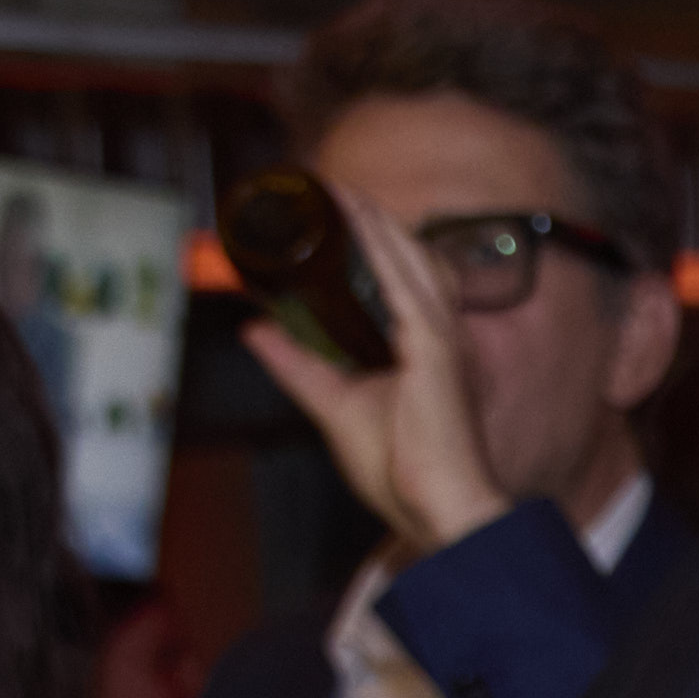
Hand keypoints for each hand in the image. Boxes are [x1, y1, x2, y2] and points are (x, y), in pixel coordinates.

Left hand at [241, 192, 507, 560]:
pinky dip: (378, 246)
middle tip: (329, 187)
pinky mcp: (434, 349)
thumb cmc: (404, 474)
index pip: (403, 279)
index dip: (375, 242)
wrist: (441, 509)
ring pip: (408, 258)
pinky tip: (355, 218)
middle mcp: (441, 335)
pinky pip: (403, 282)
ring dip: (374, 219)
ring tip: (339, 189)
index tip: (338, 214)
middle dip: (371, 219)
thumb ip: (297, 366)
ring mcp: (441, 338)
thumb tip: (256, 329)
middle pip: (409, 257)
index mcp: (427, 349)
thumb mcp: (335, 407)